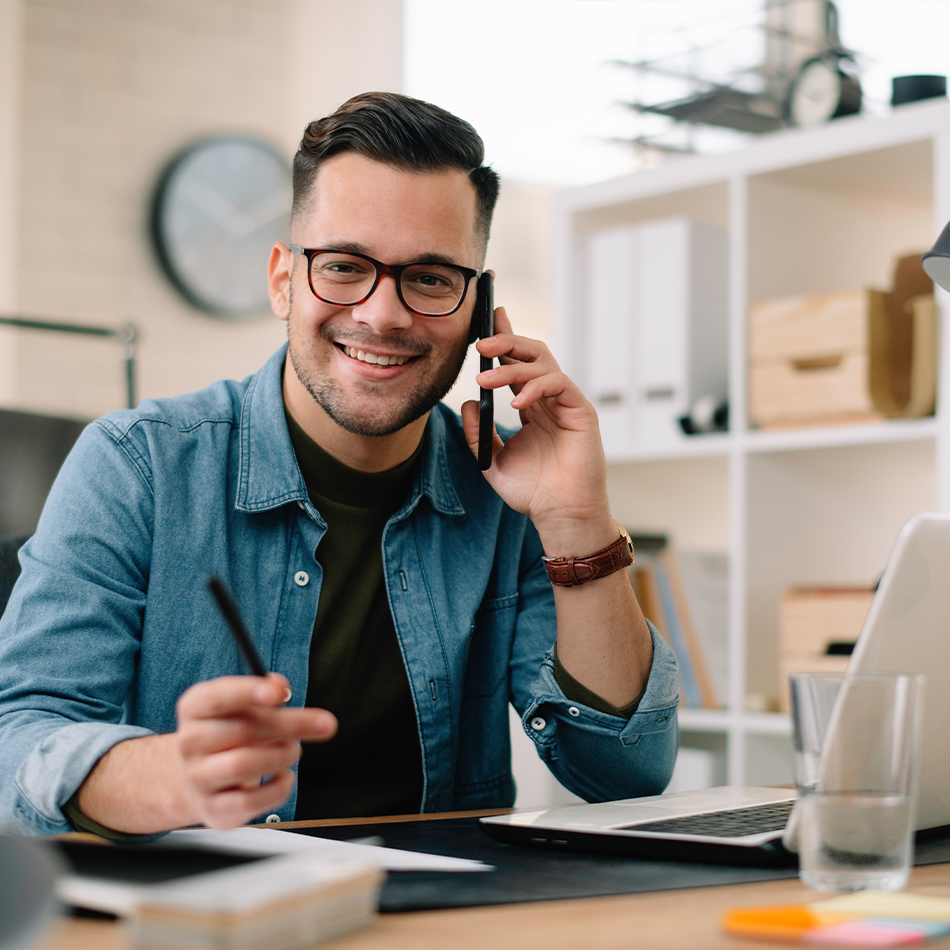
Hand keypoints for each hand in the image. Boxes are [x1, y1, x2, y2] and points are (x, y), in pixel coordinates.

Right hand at [175, 673, 335, 828]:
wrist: (199, 777)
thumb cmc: (230, 733)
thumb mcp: (241, 704)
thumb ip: (264, 690)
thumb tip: (281, 687)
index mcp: (195, 708)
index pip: (218, 697)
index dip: (248, 691)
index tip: (280, 693)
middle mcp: (190, 742)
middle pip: (243, 730)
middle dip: (291, 725)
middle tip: (323, 724)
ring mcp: (198, 777)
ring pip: (245, 765)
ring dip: (283, 755)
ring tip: (294, 750)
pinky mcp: (213, 808)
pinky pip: (251, 800)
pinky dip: (278, 788)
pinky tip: (285, 776)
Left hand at [461, 307, 612, 550]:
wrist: (558, 514)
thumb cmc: (532, 491)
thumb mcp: (491, 460)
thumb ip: (478, 432)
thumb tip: (466, 402)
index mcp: (529, 405)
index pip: (516, 363)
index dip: (504, 338)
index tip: (486, 318)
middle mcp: (548, 399)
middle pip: (531, 353)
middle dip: (506, 342)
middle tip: (480, 345)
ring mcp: (565, 403)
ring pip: (542, 364)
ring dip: (512, 366)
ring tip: (486, 379)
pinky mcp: (581, 411)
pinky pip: (559, 384)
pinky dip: (536, 387)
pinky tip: (517, 403)